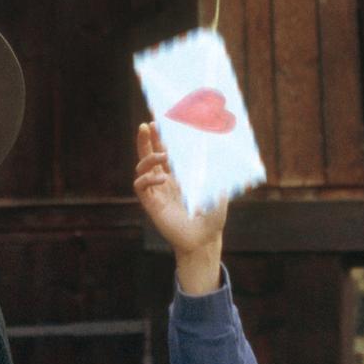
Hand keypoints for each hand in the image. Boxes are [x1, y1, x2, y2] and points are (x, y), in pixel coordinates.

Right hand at [134, 120, 225, 293]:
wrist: (205, 239)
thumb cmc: (213, 216)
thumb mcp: (218, 190)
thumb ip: (218, 174)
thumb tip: (223, 155)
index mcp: (179, 177)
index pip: (165, 153)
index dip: (161, 139)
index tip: (161, 123)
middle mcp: (165, 182)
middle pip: (148, 156)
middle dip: (145, 140)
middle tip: (145, 125)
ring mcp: (157, 192)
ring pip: (141, 168)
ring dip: (148, 158)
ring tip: (162, 155)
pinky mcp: (151, 204)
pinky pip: (140, 186)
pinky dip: (147, 178)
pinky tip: (161, 178)